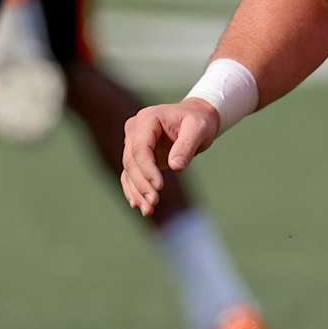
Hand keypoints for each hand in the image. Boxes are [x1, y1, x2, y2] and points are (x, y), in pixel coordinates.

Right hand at [120, 100, 220, 215]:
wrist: (197, 118)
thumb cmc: (198, 121)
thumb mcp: (198, 129)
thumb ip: (186, 146)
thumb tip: (176, 167)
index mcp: (147, 119)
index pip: (141, 148)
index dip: (147, 169)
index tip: (159, 187)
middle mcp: (135, 130)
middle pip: (131, 161)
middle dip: (142, 184)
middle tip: (154, 202)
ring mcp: (134, 142)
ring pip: (129, 171)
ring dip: (137, 192)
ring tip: (148, 210)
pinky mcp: (137, 156)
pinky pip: (131, 175)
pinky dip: (134, 190)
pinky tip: (139, 205)